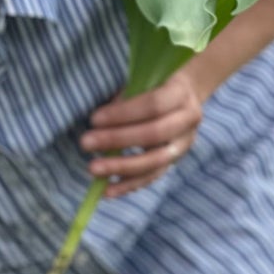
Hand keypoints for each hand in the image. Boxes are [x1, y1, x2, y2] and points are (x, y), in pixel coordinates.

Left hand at [79, 68, 205, 198]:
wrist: (182, 96)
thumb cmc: (151, 87)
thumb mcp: (141, 83)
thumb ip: (125, 100)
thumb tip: (98, 124)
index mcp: (181, 93)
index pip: (154, 105)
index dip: (123, 114)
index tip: (94, 119)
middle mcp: (188, 120)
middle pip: (154, 134)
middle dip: (117, 140)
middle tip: (86, 143)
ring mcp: (183, 144)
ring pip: (155, 161)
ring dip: (121, 167)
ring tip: (93, 169)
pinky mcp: (174, 162)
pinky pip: (152, 177)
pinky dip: (128, 185)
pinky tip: (107, 191)